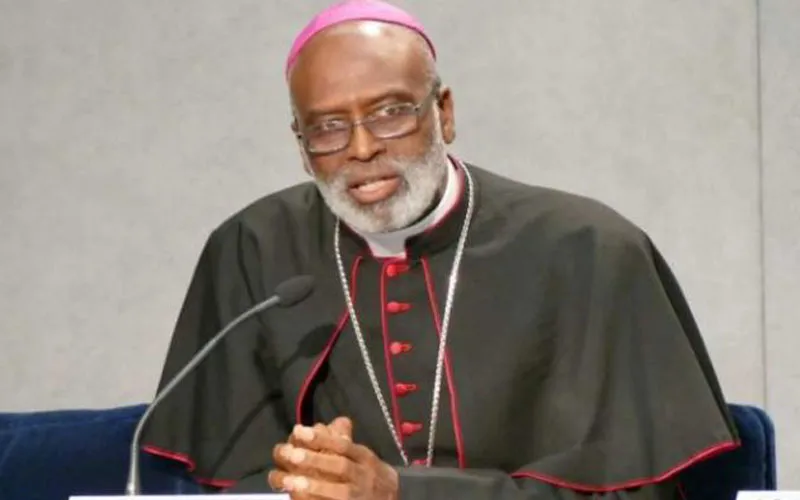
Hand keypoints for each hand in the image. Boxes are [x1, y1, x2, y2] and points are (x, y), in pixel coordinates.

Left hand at [268, 417, 398, 499]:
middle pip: (341, 466)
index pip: (343, 445)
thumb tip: (337, 420)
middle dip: (315, 460)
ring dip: (314, 487)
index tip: (298, 431)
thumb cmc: (371, 475)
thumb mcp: (363, 456)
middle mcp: (364, 476)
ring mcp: (360, 496)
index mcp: (364, 457)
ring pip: (340, 492)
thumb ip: (347, 440)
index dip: (321, 438)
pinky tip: (298, 499)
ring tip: (289, 481)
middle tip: (291, 455)